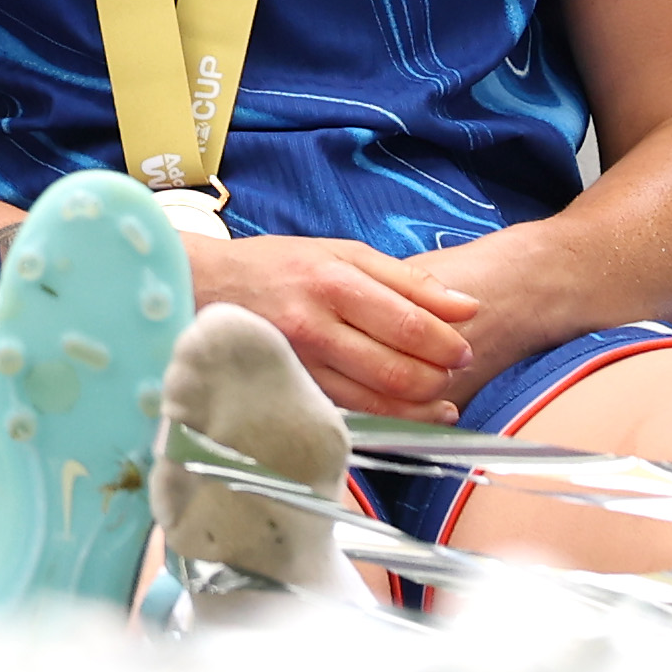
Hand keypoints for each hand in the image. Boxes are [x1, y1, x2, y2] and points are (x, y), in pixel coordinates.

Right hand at [183, 229, 478, 418]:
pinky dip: (389, 418)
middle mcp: (315, 328)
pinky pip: (353, 415)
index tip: (464, 349)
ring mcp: (301, 365)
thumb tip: (469, 308)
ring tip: (439, 397)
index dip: (446, 345)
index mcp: (331, 283)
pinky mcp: (293, 391)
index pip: (408, 326)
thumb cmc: (279, 267)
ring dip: (421, 407)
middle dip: (438, 378)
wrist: (203, 287)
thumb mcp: (342, 253)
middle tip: (452, 370)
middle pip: (397, 372)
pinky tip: (407, 411)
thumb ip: (409, 280)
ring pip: (378, 403)